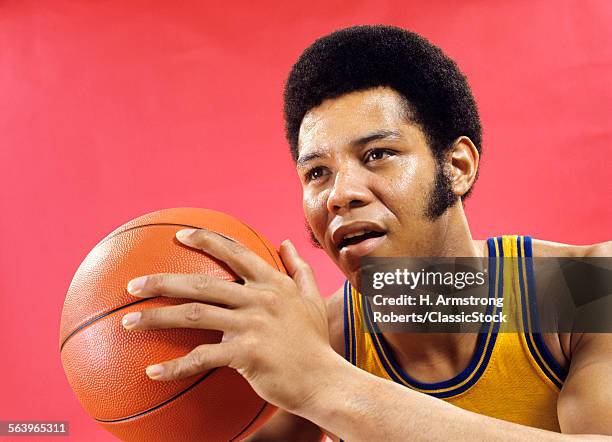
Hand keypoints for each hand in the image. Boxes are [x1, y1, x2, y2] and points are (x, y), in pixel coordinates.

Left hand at [122, 228, 336, 413]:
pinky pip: (203, 357)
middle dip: (162, 280)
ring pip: (194, 314)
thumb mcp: (313, 299)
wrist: (325, 380)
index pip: (235, 252)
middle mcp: (260, 298)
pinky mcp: (247, 354)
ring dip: (156, 317)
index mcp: (272, 283)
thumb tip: (287, 242)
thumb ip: (299, 268)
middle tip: (132, 285)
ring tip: (127, 322)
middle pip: (201, 282)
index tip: (180, 234)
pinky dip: (175, 366)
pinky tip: (152, 372)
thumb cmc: (315, 342)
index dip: (206, 240)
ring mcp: (252, 325)